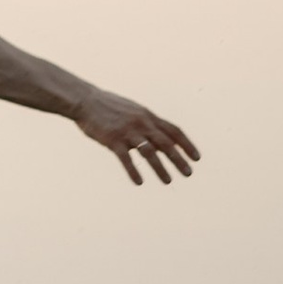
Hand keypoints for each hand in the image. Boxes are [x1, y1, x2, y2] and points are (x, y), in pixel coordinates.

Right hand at [74, 87, 197, 186]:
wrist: (86, 101)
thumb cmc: (108, 107)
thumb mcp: (133, 111)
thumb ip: (146, 123)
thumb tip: (159, 136)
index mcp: (148, 116)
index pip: (174, 130)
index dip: (187, 144)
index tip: (197, 158)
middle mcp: (141, 123)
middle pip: (165, 143)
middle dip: (178, 159)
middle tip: (189, 173)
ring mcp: (127, 132)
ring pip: (149, 152)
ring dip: (160, 168)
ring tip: (168, 181)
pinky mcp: (112, 139)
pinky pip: (125, 158)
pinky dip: (133, 171)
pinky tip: (139, 182)